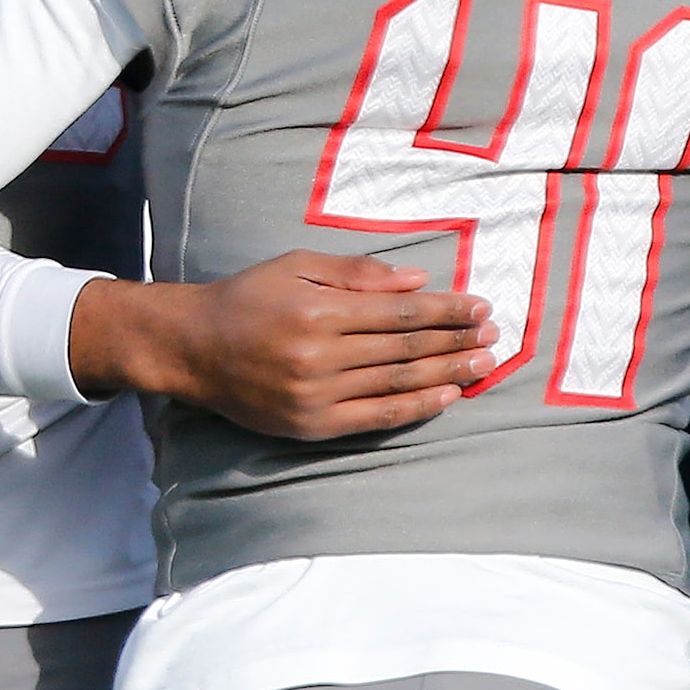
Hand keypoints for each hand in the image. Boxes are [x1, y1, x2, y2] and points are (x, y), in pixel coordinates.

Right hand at [71, 250, 499, 439]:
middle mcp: (322, 354)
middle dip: (455, 340)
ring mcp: (319, 395)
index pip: (401, 311)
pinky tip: (446, 397)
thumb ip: (358, 273)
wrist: (195, 347)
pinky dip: (416, 408)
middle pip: (406, 347)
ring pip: (398, 383)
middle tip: (494, 335)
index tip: (480, 306)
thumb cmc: (249, 296)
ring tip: (482, 364)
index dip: (446, 310)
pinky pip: (377, 418)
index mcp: (320, 308)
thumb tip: (417, 281)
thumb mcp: (298, 264)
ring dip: (447, 373)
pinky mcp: (314, 426)